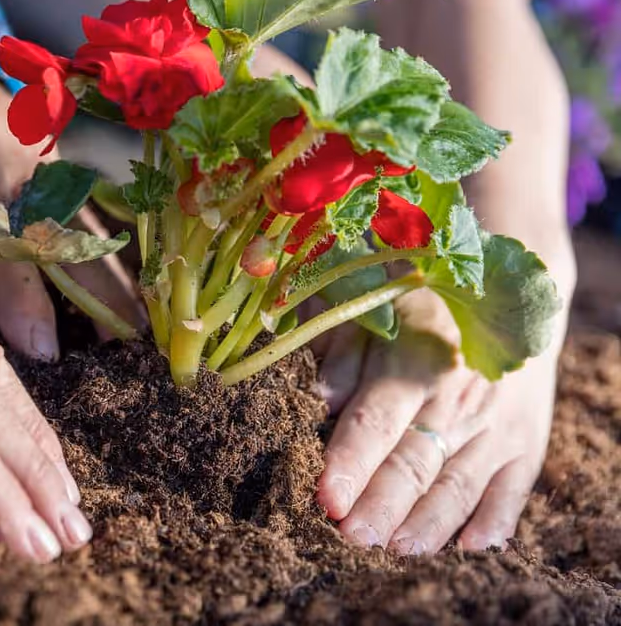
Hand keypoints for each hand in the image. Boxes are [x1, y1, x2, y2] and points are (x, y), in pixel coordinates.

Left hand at [313, 287, 560, 552]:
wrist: (516, 291)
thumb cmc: (424, 308)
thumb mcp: (378, 316)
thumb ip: (344, 358)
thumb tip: (314, 400)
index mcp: (412, 364)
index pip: (376, 421)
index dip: (350, 462)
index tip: (326, 498)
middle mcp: (455, 399)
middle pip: (414, 461)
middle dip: (383, 504)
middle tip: (355, 539)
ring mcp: (495, 424)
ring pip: (460, 482)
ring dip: (431, 521)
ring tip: (401, 549)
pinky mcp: (527, 441)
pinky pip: (514, 487)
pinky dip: (496, 519)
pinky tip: (472, 546)